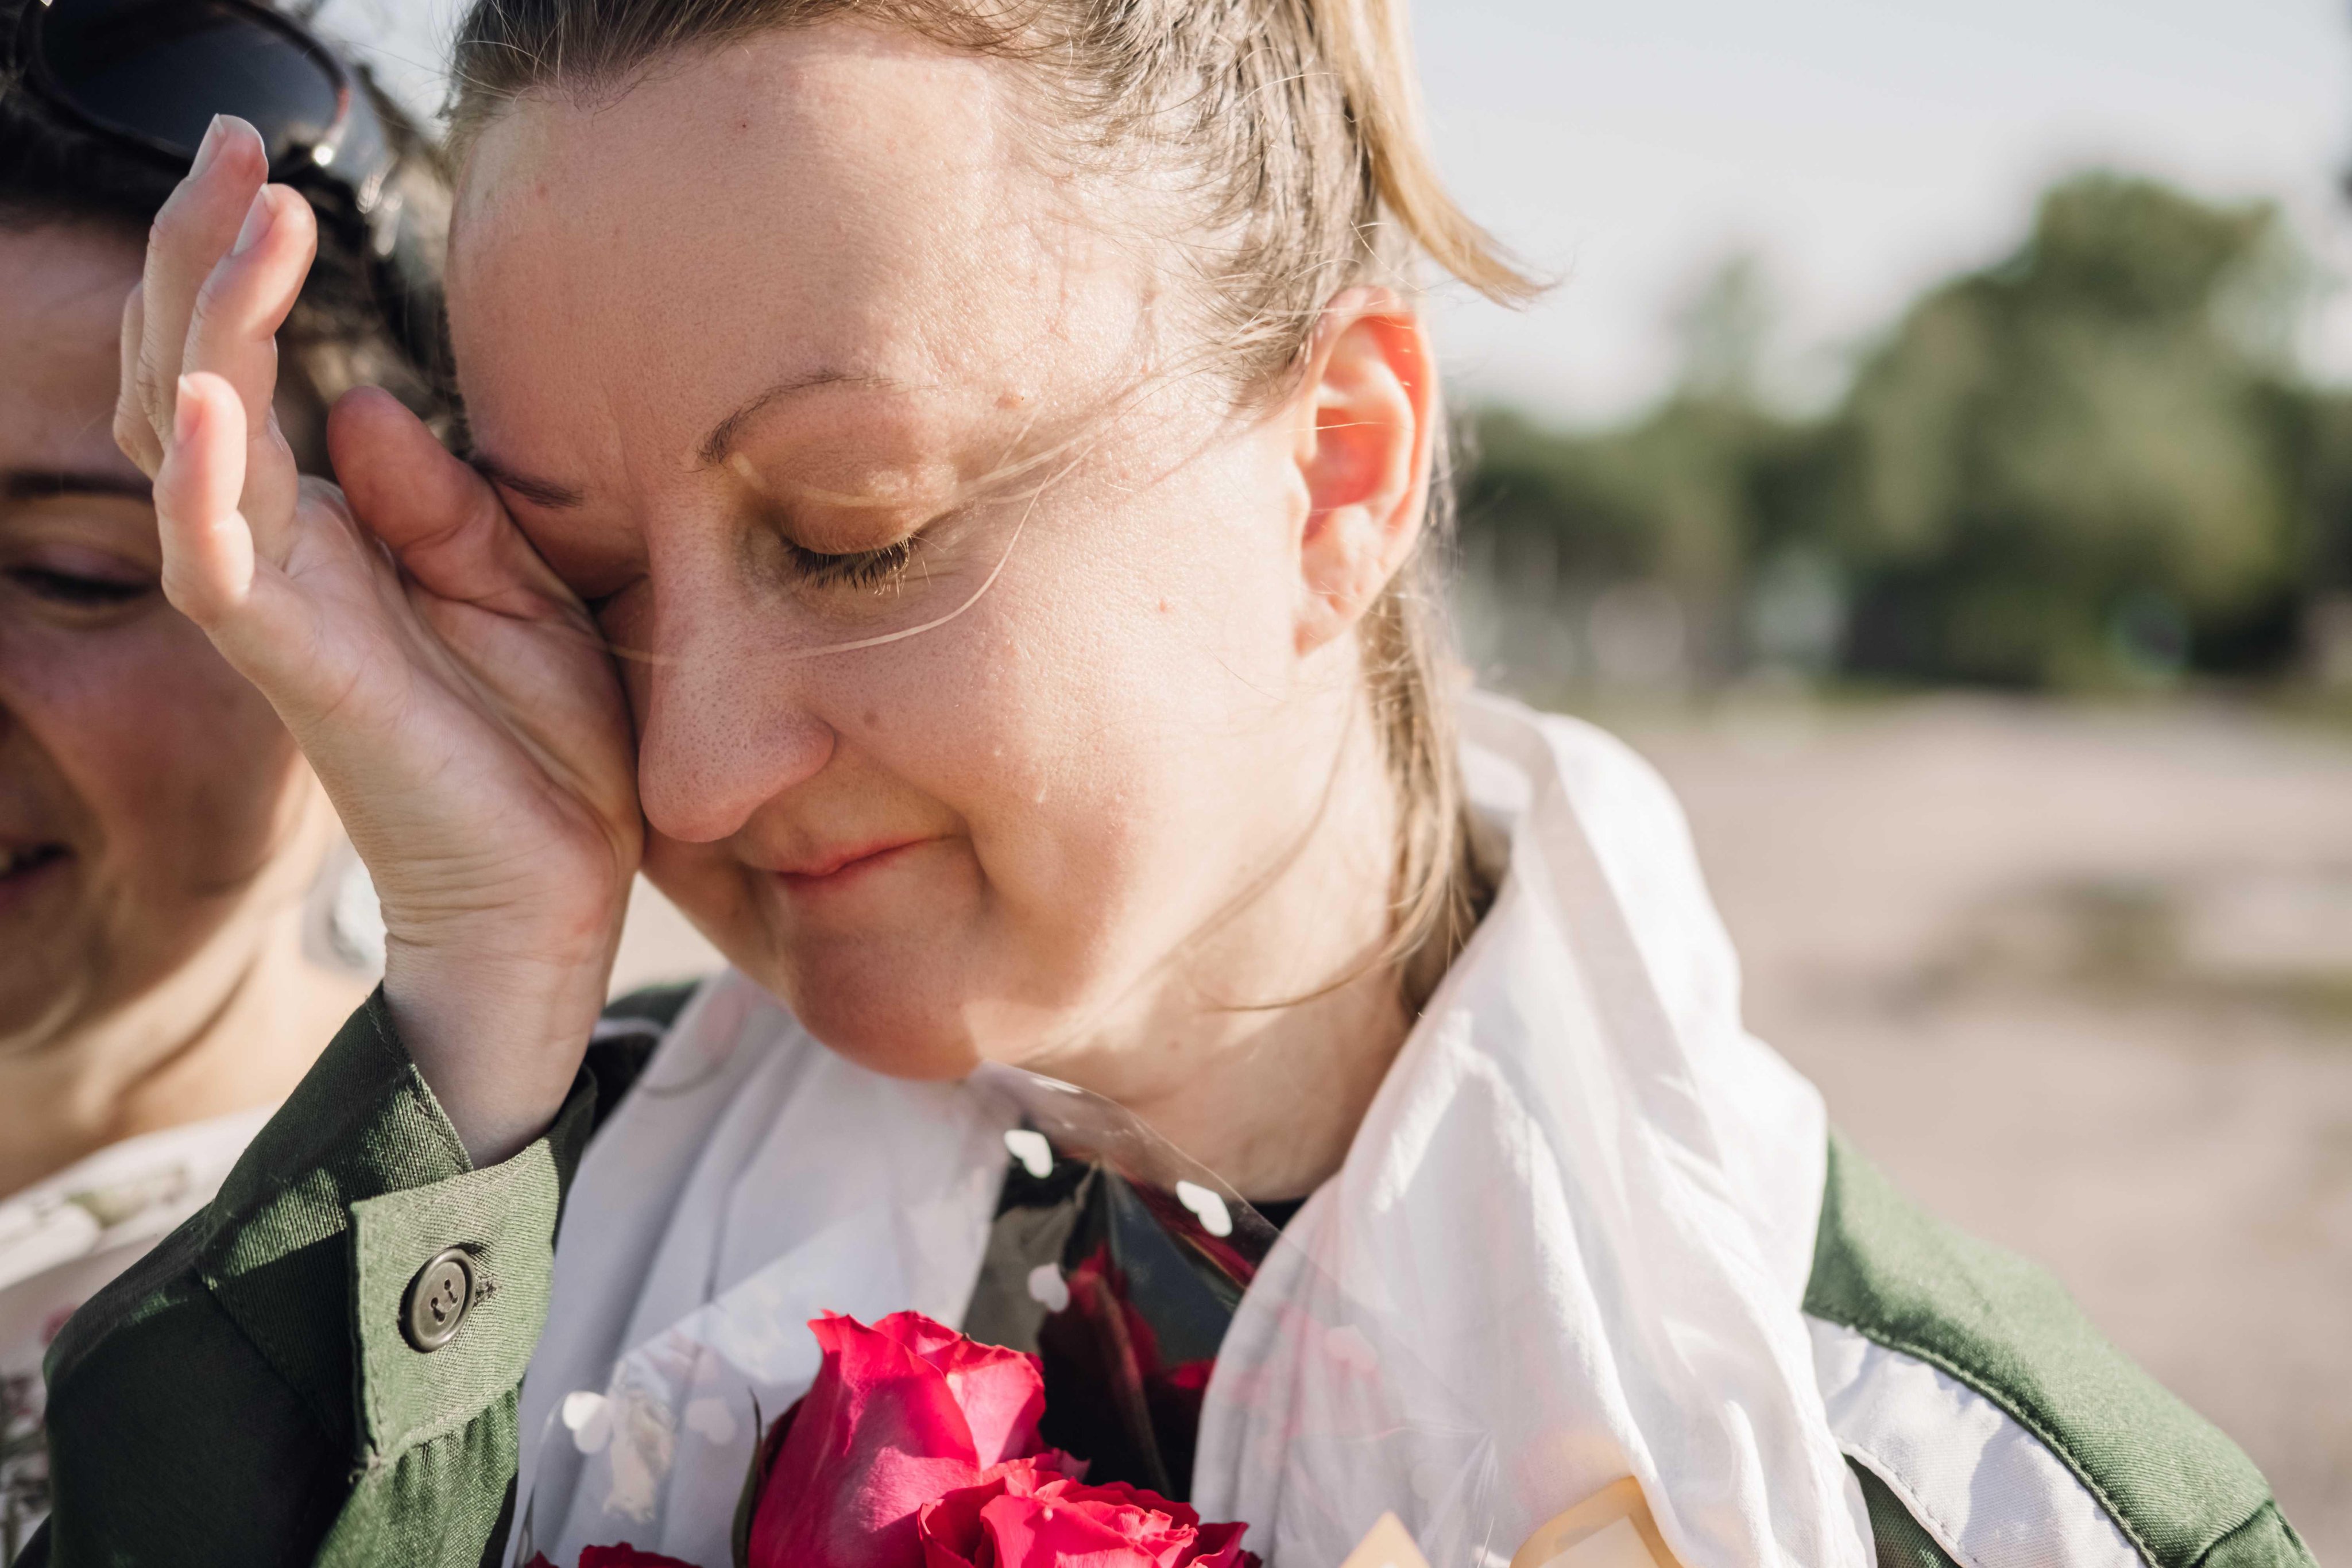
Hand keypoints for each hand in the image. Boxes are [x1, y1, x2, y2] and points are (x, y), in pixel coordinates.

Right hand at [118, 118, 641, 1163]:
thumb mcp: (519, 591)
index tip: (268, 169)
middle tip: (225, 143)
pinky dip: (207, 480)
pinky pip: (220, 564)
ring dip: (203, 321)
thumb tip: (371, 404)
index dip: (241, 272)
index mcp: (338, 532)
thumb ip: (446, 501)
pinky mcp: (300, 671)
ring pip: (189, 442)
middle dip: (200, 258)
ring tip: (230, 212)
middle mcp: (287, 558)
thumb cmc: (537, 748)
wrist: (551, 891)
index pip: (250, 376)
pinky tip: (215, 397)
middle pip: (194, 379)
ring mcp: (281, 611)